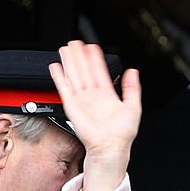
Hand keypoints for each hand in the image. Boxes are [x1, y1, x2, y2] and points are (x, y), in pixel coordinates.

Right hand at [49, 41, 141, 190]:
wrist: (110, 148)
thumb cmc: (122, 134)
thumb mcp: (133, 107)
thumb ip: (132, 89)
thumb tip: (133, 71)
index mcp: (107, 95)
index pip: (99, 72)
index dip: (95, 59)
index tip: (92, 47)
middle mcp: (93, 97)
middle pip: (84, 71)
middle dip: (80, 56)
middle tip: (75, 42)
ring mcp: (82, 101)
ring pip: (74, 76)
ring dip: (69, 62)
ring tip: (65, 48)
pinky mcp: (72, 107)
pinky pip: (64, 89)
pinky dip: (59, 78)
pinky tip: (56, 66)